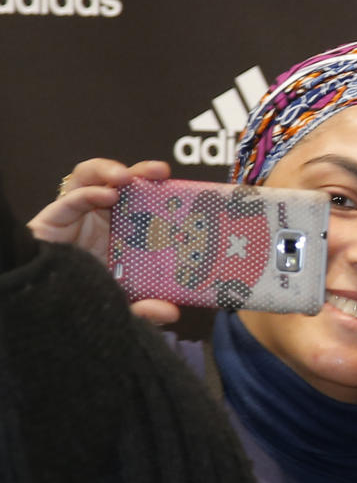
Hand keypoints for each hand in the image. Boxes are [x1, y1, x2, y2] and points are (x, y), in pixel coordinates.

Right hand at [28, 159, 180, 324]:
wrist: (46, 307)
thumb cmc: (85, 298)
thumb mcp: (122, 305)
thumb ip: (145, 309)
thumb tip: (171, 313)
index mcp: (123, 231)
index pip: (145, 202)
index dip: (162, 191)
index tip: (184, 190)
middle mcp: (101, 217)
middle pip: (122, 183)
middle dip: (142, 172)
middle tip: (161, 171)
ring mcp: (77, 215)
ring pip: (90, 178)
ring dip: (108, 170)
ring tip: (127, 177)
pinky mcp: (53, 219)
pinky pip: (69, 199)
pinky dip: (88, 193)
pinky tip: (106, 195)